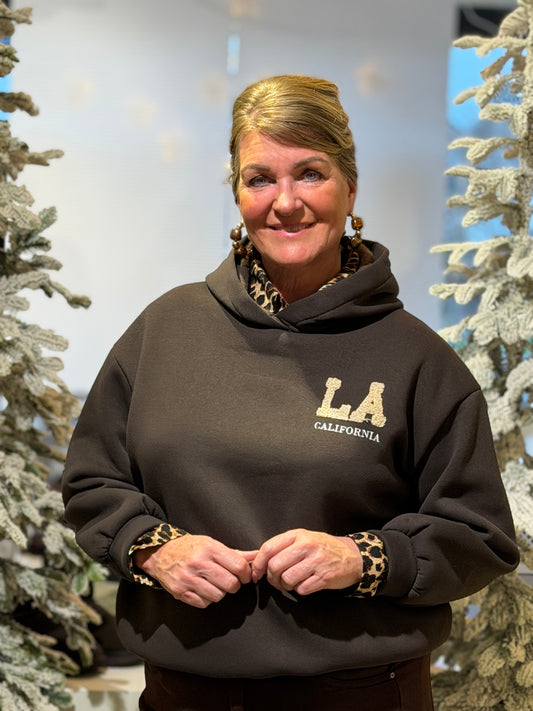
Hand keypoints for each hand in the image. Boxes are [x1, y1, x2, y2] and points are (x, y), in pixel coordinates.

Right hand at [134, 535, 256, 608]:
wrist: (160, 553)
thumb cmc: (189, 547)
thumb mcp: (211, 543)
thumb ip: (235, 553)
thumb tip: (257, 556)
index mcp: (209, 548)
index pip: (238, 565)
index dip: (245, 573)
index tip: (243, 575)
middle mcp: (199, 563)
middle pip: (231, 584)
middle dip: (234, 585)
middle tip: (230, 580)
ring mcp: (188, 579)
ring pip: (218, 596)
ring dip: (220, 592)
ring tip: (214, 584)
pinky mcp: (181, 592)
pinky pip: (204, 603)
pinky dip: (207, 599)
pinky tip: (203, 589)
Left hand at [251, 529, 362, 595]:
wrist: (352, 556)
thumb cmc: (322, 548)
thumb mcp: (303, 539)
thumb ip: (282, 546)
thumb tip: (257, 560)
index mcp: (298, 535)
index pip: (269, 548)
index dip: (258, 563)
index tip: (256, 574)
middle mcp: (306, 546)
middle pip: (275, 566)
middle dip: (271, 578)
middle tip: (275, 582)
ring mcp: (316, 561)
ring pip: (287, 579)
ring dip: (285, 586)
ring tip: (291, 583)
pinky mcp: (324, 577)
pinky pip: (302, 589)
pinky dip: (300, 590)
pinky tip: (305, 584)